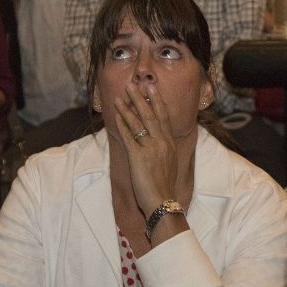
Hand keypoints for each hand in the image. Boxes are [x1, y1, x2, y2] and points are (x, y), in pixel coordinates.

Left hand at [112, 83, 179, 215]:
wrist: (163, 202)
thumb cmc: (164, 188)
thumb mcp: (168, 166)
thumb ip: (162, 152)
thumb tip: (156, 145)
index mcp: (170, 145)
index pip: (164, 118)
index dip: (157, 102)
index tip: (152, 89)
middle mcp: (163, 143)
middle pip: (151, 115)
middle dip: (142, 98)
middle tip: (134, 84)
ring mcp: (151, 149)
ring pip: (139, 123)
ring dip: (129, 107)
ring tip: (121, 94)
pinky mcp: (139, 156)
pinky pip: (129, 136)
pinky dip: (122, 124)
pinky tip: (116, 115)